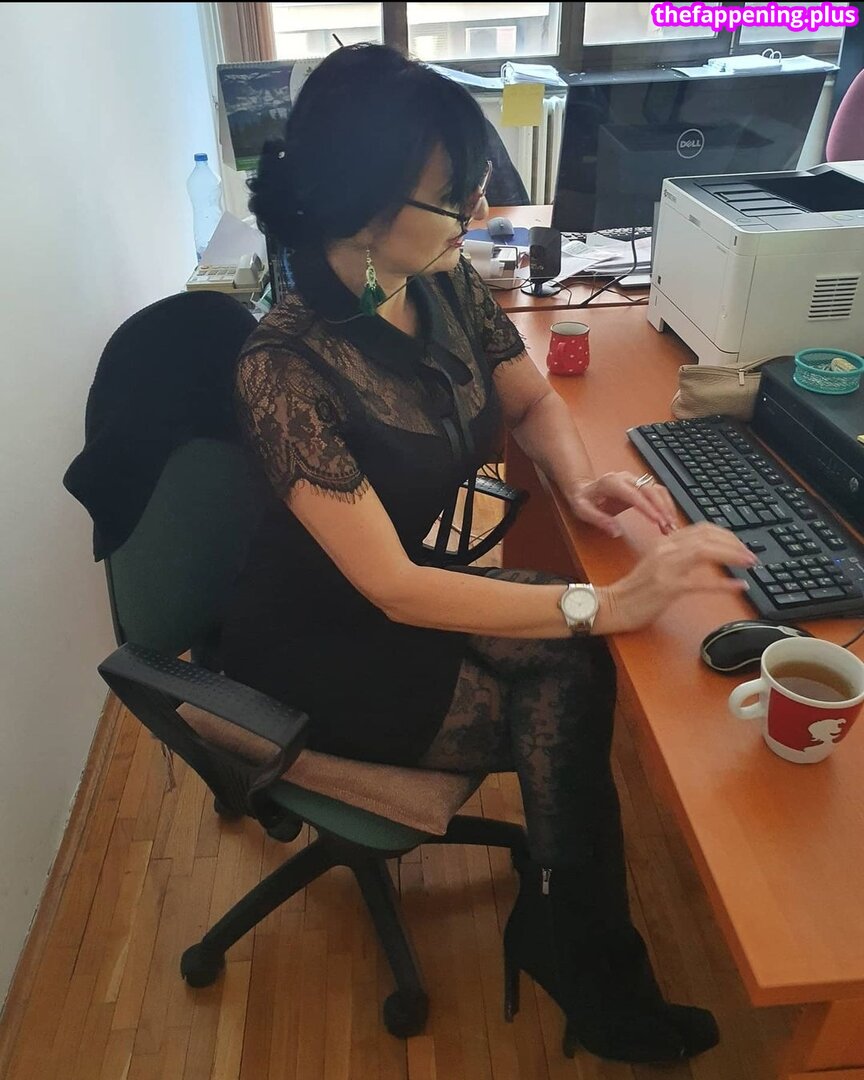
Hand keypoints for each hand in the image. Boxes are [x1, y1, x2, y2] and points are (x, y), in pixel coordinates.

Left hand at [567, 472, 677, 536]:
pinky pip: (658, 492)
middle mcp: (626, 478)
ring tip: (672, 526)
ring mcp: (635, 480)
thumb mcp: (583, 511)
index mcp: (612, 482)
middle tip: (669, 527)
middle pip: (650, 490)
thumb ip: (599, 520)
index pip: (635, 495)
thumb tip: (616, 532)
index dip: (648, 508)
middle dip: (662, 508)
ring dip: (667, 507)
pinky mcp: (640, 485)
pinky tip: (669, 519)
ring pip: (657, 490)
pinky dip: (666, 505)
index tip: (658, 521)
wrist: (583, 488)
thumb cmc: (583, 499)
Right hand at [594, 522, 756, 633]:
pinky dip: (724, 584)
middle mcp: (666, 550)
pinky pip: (701, 583)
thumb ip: (678, 555)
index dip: (726, 534)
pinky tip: (739, 586)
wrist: (612, 606)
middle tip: (750, 555)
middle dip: (734, 543)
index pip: (701, 528)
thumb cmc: (635, 589)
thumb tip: (705, 553)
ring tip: (749, 563)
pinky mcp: (668, 588)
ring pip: (705, 551)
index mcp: (665, 543)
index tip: (739, 545)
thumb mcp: (657, 564)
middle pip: (707, 535)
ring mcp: (667, 568)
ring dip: (732, 555)